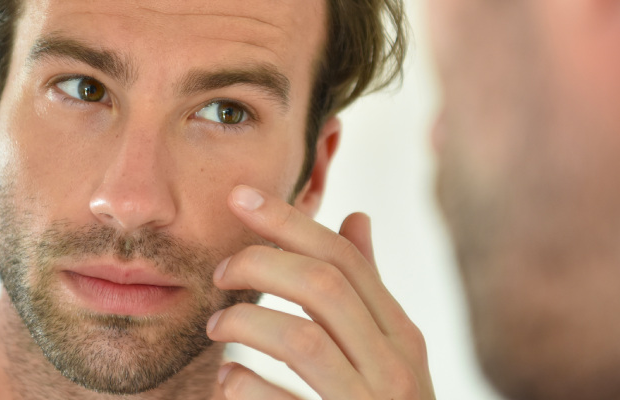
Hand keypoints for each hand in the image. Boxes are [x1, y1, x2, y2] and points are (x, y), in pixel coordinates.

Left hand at [206, 185, 434, 399]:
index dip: (289, 221)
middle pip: (324, 287)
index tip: (239, 198)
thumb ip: (367, 292)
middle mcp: (395, 370)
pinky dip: (242, 385)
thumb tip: (357, 217)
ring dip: (246, 324)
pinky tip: (227, 382)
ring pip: (302, 340)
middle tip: (220, 272)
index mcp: (402, 338)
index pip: (344, 260)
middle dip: (260, 265)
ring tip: (217, 329)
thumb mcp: (387, 354)